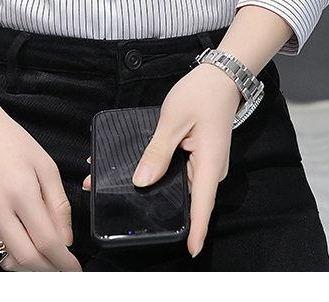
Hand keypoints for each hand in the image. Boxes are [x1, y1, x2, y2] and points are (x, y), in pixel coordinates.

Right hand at [0, 99, 81, 271]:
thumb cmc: (12, 142)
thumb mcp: (45, 165)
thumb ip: (59, 203)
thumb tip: (66, 238)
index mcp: (21, 192)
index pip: (47, 241)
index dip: (64, 261)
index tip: (75, 269)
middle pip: (27, 259)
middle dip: (49, 271)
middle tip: (64, 271)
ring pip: (7, 261)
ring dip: (30, 270)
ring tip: (48, 265)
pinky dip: (10, 260)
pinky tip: (25, 255)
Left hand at [81, 63, 241, 257]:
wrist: (219, 78)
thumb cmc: (200, 94)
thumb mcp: (173, 120)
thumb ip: (157, 152)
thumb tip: (141, 181)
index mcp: (209, 163)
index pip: (202, 205)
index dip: (195, 230)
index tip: (189, 251)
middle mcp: (209, 170)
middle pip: (183, 199)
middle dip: (153, 204)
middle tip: (111, 200)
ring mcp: (204, 166)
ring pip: (178, 186)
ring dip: (152, 187)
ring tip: (110, 181)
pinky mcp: (197, 160)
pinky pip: (177, 173)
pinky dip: (158, 171)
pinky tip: (136, 168)